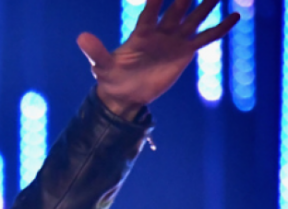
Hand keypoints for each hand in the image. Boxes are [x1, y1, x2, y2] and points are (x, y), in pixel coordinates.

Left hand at [77, 0, 238, 119]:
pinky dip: (219, 28)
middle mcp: (160, 32)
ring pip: (194, 18)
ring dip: (206, 5)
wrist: (125, 95)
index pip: (151, 10)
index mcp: (141, 33)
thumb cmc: (111, 78)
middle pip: (176, 9)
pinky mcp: (184, 52)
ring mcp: (173, 41)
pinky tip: (234, 16)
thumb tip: (80, 37)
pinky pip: (205, 38)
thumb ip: (94, 51)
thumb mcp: (101, 66)